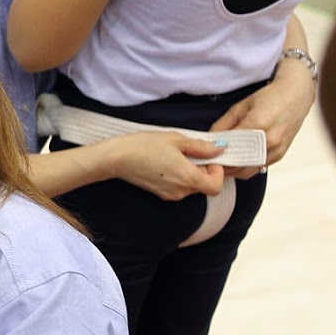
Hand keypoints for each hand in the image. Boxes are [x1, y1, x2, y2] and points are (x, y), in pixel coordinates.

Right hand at [108, 131, 225, 200]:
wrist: (116, 158)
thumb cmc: (144, 146)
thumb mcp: (176, 139)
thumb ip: (201, 147)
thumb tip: (219, 149)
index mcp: (188, 178)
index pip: (216, 186)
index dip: (217, 172)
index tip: (208, 158)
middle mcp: (181, 191)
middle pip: (203, 185)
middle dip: (201, 169)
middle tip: (188, 152)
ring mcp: (169, 194)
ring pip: (190, 186)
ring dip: (188, 172)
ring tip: (173, 155)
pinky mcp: (159, 194)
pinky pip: (177, 186)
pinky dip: (177, 176)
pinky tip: (164, 162)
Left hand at [210, 63, 314, 177]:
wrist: (296, 96)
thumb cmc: (267, 98)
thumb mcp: (240, 107)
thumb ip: (223, 125)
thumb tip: (210, 141)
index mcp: (256, 125)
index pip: (228, 149)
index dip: (214, 156)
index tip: (203, 158)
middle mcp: (269, 141)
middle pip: (237, 164)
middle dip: (221, 167)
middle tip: (208, 164)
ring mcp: (277, 149)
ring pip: (247, 171)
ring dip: (232, 171)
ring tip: (220, 164)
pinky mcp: (281, 154)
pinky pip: (258, 168)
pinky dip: (245, 168)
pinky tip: (235, 163)